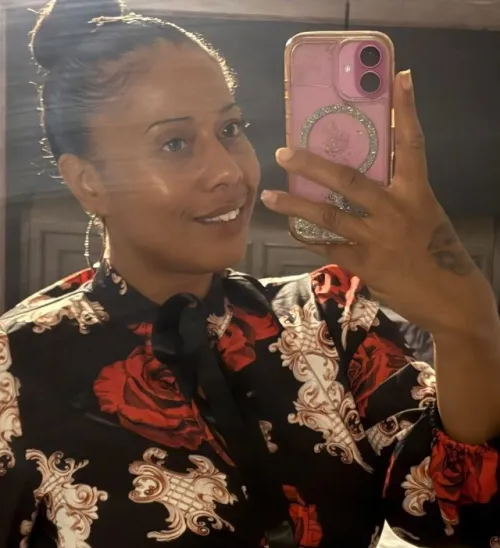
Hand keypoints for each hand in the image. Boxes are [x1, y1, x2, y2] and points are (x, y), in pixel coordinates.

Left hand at [261, 71, 497, 338]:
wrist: (450, 298)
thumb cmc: (435, 253)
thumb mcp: (424, 215)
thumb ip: (396, 197)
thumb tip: (361, 183)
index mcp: (417, 192)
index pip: (412, 143)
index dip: (406, 109)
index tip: (400, 76)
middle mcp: (397, 209)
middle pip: (349, 179)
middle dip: (312, 165)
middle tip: (284, 152)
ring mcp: (379, 238)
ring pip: (329, 216)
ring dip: (296, 205)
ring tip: (270, 196)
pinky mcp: (367, 265)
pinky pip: (329, 247)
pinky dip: (309, 238)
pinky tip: (291, 230)